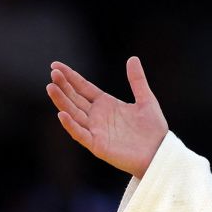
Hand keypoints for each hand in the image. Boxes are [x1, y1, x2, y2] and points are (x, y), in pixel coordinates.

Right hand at [46, 57, 168, 178]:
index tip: (55, 65)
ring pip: (73, 114)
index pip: (83, 87)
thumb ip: (137, 81)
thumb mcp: (147, 101)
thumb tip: (133, 58)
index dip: (70, 76)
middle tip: (53, 73)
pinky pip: (80, 134)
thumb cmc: (154, 129)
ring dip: (62, 101)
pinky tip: (63, 114)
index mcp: (106, 104)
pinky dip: (71, 125)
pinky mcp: (97, 145)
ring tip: (51, 87)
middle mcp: (97, 116)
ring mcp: (95, 130)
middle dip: (63, 86)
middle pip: (75, 98)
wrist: (161, 153)